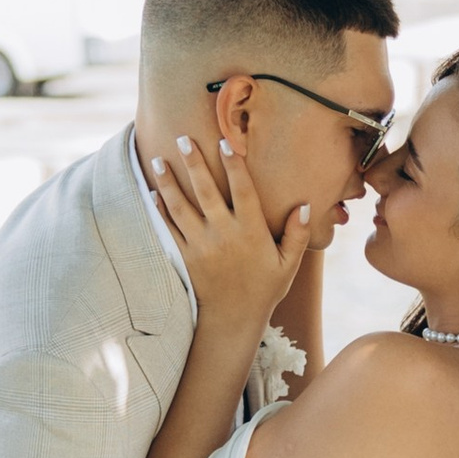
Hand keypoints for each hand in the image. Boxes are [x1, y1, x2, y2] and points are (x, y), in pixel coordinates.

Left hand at [149, 123, 312, 335]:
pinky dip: (160, 209)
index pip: (242, 191)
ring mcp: (201, 245)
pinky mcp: (185, 256)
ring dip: (169, 182)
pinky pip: (169, 228)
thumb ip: (298, 234)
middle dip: (194, 163)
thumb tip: (305, 206)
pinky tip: (152, 191)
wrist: (233, 319)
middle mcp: (224, 235)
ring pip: (181, 207)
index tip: (226, 143)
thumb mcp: (289, 264)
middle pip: (206, 191)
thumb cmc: (264, 289)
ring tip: (157, 159)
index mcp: (251, 232)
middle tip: (183, 138)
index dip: (234, 166)